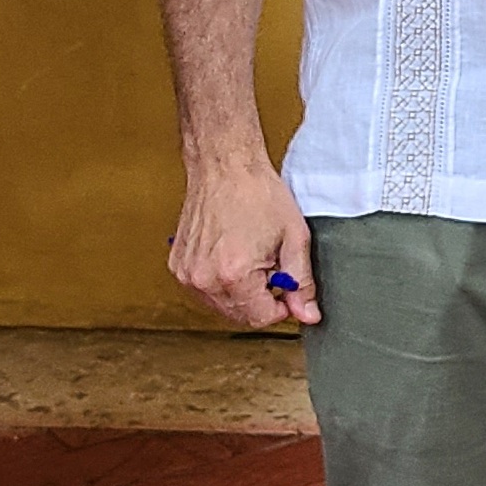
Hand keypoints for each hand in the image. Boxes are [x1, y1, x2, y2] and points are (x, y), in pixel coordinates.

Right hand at [169, 158, 318, 328]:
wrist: (226, 166)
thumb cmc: (258, 194)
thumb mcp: (294, 238)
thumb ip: (302, 282)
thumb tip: (307, 315)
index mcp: (233, 274)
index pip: (260, 318)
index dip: (281, 307)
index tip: (287, 287)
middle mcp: (204, 278)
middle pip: (239, 315)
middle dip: (261, 299)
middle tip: (271, 266)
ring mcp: (187, 273)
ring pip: (222, 306)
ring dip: (242, 293)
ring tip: (253, 259)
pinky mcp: (178, 266)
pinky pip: (205, 290)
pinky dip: (223, 282)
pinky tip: (234, 257)